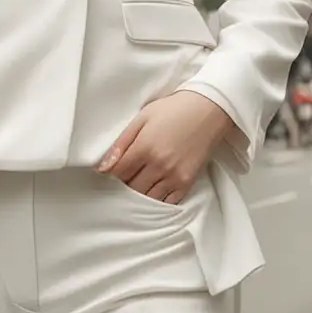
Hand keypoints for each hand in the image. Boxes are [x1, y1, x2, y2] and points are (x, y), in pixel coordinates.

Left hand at [99, 91, 239, 203]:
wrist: (208, 110)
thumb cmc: (173, 110)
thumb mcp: (142, 118)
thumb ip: (121, 143)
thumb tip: (103, 168)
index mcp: (144, 147)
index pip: (117, 174)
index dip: (109, 176)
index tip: (108, 174)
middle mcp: (159, 165)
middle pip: (131, 189)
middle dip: (122, 187)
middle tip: (121, 181)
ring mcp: (174, 176)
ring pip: (148, 199)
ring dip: (138, 196)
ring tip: (135, 187)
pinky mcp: (187, 182)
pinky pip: (167, 202)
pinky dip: (157, 201)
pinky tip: (151, 194)